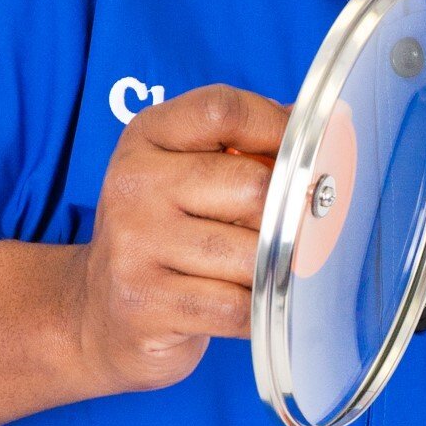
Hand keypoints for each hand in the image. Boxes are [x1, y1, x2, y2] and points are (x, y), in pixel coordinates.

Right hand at [70, 84, 287, 394]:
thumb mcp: (185, 175)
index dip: (279, 130)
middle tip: (287, 235)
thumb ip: (245, 147)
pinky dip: (258, 311)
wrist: (97, 315)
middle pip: (252, 186)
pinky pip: (236, 307)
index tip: (309, 157)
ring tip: (264, 275)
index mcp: (146, 138)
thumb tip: (328, 128)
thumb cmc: (164, 238)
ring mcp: (133, 245)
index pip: (223, 110)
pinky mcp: (145, 304)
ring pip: (251, 254)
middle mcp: (133, 184)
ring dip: (273, 271)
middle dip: (285, 218)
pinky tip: (251, 307)